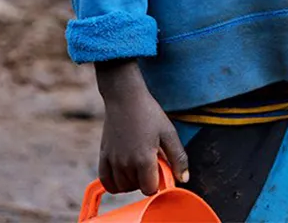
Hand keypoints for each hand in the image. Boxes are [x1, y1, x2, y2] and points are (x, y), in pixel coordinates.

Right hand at [95, 60, 188, 195]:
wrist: (125, 98)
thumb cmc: (150, 114)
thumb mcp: (169, 134)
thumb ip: (178, 158)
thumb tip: (184, 180)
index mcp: (143, 160)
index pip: (150, 190)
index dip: (158, 183)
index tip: (161, 170)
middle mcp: (125, 164)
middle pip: (136, 188)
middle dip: (146, 180)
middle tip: (151, 161)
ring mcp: (112, 161)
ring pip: (122, 187)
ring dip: (132, 181)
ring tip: (139, 163)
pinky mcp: (103, 156)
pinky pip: (106, 182)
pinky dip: (115, 183)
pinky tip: (124, 173)